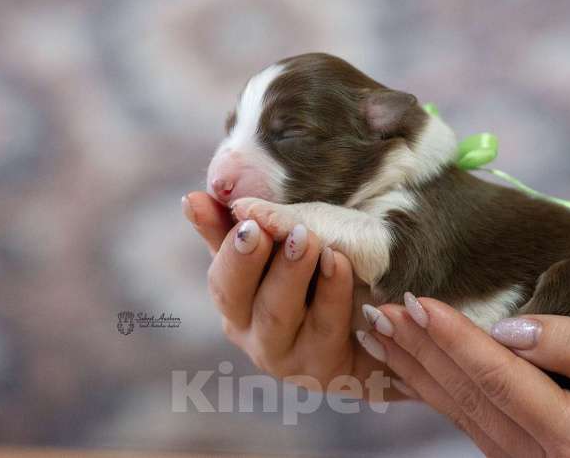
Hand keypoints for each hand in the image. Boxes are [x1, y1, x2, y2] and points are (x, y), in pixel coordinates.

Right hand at [182, 191, 402, 396]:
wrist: (378, 330)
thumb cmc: (322, 281)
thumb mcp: (283, 248)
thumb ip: (240, 226)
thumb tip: (191, 199)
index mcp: (235, 298)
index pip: (218, 269)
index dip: (224, 244)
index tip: (239, 216)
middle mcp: (250, 332)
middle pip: (234, 297)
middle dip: (246, 260)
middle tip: (261, 226)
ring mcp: (284, 356)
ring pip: (276, 316)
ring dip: (289, 273)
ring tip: (307, 238)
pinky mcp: (322, 370)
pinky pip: (324, 329)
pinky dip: (330, 293)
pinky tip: (338, 263)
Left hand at [362, 296, 569, 456]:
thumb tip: (508, 327)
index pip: (496, 377)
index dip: (451, 336)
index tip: (414, 299)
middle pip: (468, 396)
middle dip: (419, 350)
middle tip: (376, 311)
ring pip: (463, 412)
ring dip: (419, 369)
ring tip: (381, 334)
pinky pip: (476, 422)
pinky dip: (440, 391)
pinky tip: (415, 367)